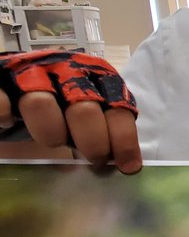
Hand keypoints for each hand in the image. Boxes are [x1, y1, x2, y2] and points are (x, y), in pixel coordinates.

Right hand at [0, 51, 141, 173]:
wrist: (20, 79)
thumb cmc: (63, 103)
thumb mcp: (88, 113)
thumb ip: (102, 129)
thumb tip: (123, 165)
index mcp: (96, 76)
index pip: (117, 108)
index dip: (124, 139)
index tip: (128, 166)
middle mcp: (66, 70)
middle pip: (84, 109)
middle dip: (92, 141)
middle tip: (93, 159)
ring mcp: (32, 72)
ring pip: (42, 105)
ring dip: (51, 132)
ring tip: (53, 142)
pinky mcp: (2, 77)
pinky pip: (1, 100)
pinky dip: (4, 115)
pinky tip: (8, 123)